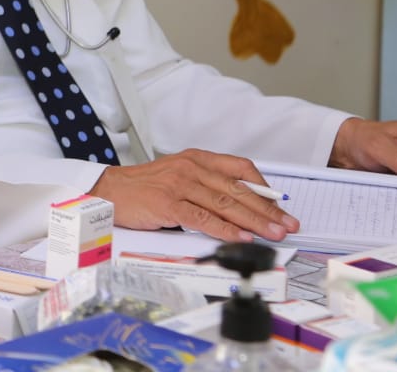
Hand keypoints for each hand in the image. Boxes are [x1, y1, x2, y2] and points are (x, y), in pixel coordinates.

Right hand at [90, 149, 299, 242]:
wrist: (107, 190)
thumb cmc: (143, 188)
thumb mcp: (178, 177)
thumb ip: (206, 187)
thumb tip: (240, 209)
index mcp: (196, 158)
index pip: (240, 168)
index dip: (264, 187)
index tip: (279, 205)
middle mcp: (191, 168)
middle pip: (238, 189)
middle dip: (268, 209)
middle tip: (288, 224)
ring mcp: (179, 185)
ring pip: (226, 204)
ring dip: (254, 221)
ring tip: (274, 234)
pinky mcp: (168, 203)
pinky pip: (203, 218)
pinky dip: (225, 229)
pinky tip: (241, 237)